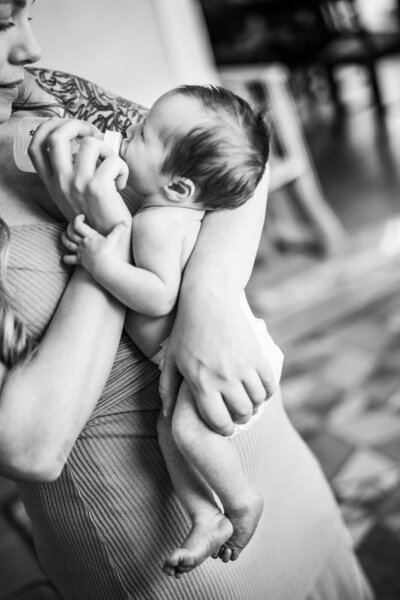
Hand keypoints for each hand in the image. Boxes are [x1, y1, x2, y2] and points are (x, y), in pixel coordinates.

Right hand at [28, 118, 130, 232]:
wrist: (105, 244)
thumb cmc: (95, 219)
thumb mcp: (72, 196)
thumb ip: (69, 175)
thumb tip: (80, 148)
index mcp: (52, 183)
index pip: (36, 145)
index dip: (49, 127)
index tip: (69, 127)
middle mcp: (61, 181)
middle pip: (57, 136)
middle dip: (77, 125)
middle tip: (94, 134)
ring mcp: (78, 183)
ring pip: (90, 143)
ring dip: (107, 149)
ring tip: (112, 167)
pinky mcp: (98, 187)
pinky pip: (113, 160)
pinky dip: (122, 169)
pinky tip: (120, 185)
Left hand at [62, 214, 129, 270]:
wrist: (103, 266)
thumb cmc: (108, 252)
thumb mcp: (114, 239)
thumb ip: (119, 229)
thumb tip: (126, 221)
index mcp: (89, 236)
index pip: (78, 224)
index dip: (77, 219)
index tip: (81, 216)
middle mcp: (82, 243)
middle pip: (71, 233)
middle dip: (69, 227)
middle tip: (72, 224)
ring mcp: (80, 252)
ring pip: (68, 244)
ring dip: (64, 239)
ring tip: (63, 235)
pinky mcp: (81, 261)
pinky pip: (71, 259)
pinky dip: (67, 258)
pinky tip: (64, 258)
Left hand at [159, 290, 277, 435]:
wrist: (208, 300)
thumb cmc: (185, 331)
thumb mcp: (171, 360)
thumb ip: (168, 390)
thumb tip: (167, 416)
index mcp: (201, 383)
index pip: (219, 422)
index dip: (222, 429)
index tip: (223, 425)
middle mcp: (223, 378)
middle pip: (241, 414)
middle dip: (238, 418)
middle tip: (234, 413)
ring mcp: (243, 367)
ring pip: (257, 401)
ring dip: (253, 405)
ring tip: (245, 400)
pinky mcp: (257, 355)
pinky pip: (270, 385)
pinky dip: (266, 392)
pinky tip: (257, 388)